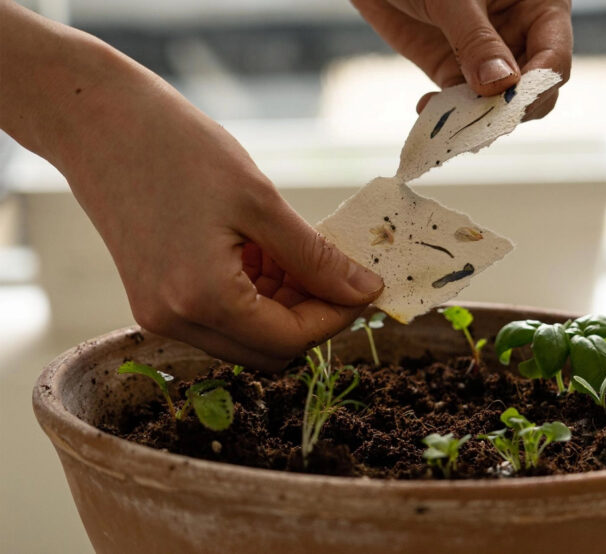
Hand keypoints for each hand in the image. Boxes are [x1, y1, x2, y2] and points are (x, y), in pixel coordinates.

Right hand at [0, 4, 383, 370]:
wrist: (98, 123)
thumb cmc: (178, 149)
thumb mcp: (260, 202)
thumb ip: (315, 258)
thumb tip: (365, 290)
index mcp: (204, 300)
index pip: (291, 340)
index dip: (337, 317)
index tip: (364, 286)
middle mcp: (177, 322)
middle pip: (270, 352)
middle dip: (312, 316)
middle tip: (334, 271)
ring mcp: (160, 315)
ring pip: (247, 339)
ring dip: (283, 307)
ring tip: (294, 253)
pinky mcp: (155, 300)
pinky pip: (221, 319)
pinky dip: (254, 297)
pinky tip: (262, 253)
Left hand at [353, 0, 572, 119]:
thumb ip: (476, 40)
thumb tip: (501, 85)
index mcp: (539, 7)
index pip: (555, 58)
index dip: (537, 85)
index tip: (509, 102)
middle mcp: (520, 35)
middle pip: (533, 90)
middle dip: (509, 109)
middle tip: (480, 120)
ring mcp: (488, 57)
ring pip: (497, 104)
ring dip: (475, 118)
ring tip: (450, 121)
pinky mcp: (455, 70)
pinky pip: (461, 104)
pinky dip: (447, 114)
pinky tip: (427, 109)